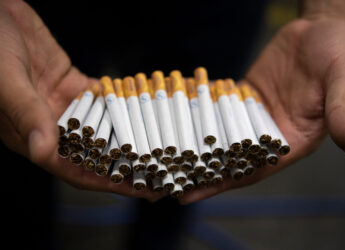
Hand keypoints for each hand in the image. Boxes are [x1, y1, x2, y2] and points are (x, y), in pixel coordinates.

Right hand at [0, 0, 162, 199]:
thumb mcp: (6, 80)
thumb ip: (26, 114)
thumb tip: (44, 153)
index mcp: (32, 135)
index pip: (76, 169)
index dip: (109, 183)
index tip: (141, 189)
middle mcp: (52, 125)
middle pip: (97, 153)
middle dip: (128, 164)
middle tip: (160, 169)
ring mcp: (64, 104)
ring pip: (103, 126)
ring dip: (130, 135)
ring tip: (160, 144)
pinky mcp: (73, 84)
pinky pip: (102, 99)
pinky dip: (121, 103)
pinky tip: (142, 108)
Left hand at [180, 17, 344, 203]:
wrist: (325, 30)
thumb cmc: (342, 52)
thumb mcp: (344, 80)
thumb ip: (343, 110)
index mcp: (292, 141)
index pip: (251, 170)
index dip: (220, 184)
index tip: (188, 194)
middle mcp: (268, 133)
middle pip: (226, 157)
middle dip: (195, 170)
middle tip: (163, 178)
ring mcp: (253, 115)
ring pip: (217, 131)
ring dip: (190, 141)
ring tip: (159, 151)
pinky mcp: (243, 96)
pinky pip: (216, 104)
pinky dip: (196, 108)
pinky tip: (172, 112)